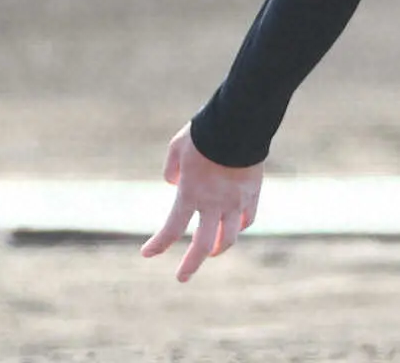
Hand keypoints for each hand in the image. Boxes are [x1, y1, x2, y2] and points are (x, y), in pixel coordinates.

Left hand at [141, 123, 263, 281]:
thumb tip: (173, 183)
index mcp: (190, 192)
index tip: (146, 253)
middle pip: (203, 245)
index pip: (171, 229)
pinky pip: (248, 218)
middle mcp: (213, 203)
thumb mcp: (176, 147)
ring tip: (213, 252)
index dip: (158, 245)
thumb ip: (171, 168)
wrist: (238, 122)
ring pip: (229, 237)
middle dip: (191, 265)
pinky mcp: (252, 193)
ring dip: (219, 248)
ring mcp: (235, 201)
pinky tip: (235, 227)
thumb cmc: (204, 131)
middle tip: (182, 277)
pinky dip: (241, 226)